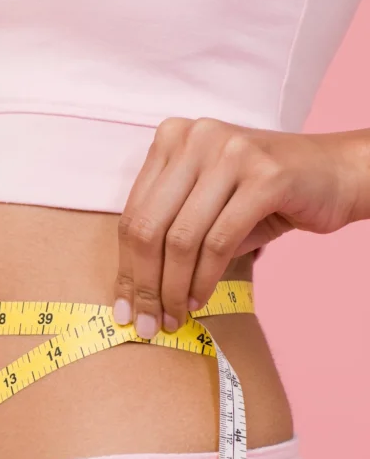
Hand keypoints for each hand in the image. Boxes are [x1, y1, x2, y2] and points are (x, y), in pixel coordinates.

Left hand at [114, 118, 366, 337]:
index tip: (122, 307)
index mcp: (172, 137)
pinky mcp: (264, 177)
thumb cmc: (263, 195)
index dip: (125, 267)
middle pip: (149, 227)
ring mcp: (230, 152)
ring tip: (174, 316)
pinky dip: (204, 279)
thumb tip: (133, 293)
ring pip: (181, 238)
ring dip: (173, 288)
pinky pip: (219, 242)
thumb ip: (167, 232)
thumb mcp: (206, 203)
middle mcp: (196, 137)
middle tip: (146, 322)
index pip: (133, 213)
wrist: (336, 174)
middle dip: (144, 284)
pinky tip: (199, 300)